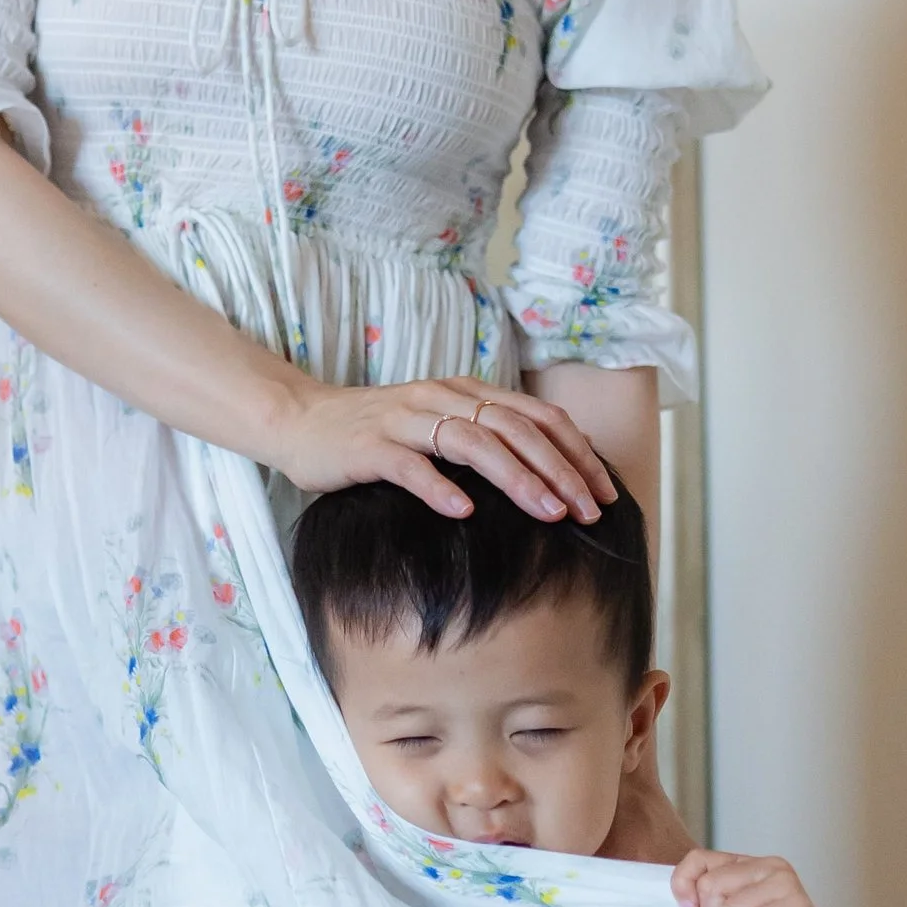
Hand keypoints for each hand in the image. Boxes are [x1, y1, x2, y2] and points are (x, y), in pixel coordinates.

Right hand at [270, 374, 616, 524]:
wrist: (301, 422)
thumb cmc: (377, 436)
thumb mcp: (439, 429)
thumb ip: (485, 442)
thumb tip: (548, 481)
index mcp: (466, 393)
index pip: (537, 417)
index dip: (577, 453)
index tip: (605, 494)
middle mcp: (441, 398)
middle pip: (515, 429)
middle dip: (559, 471)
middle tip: (588, 512)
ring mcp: (404, 419)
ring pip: (472, 442)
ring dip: (515, 478)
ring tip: (547, 513)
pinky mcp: (369, 446)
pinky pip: (409, 466)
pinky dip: (438, 487)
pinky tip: (463, 512)